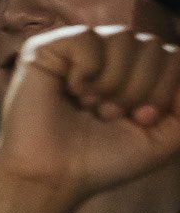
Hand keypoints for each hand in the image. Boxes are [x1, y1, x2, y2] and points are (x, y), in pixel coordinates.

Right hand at [0, 26, 179, 212]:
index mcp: (133, 75)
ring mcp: (77, 51)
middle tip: (109, 115)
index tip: (140, 119)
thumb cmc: (101, 160)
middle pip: (152, 46)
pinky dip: (87, 70)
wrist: (53, 176)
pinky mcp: (46, 48)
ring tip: (91, 105)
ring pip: (123, 37)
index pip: (172, 56)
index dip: (164, 88)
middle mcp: (108, 58)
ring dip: (113, 81)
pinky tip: (71, 90)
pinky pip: (88, 37)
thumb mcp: (161, 140)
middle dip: (139, 88)